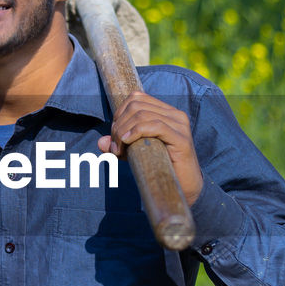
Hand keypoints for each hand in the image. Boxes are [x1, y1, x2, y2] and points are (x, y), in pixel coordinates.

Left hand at [98, 91, 203, 205]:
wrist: (184, 187)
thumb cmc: (160, 167)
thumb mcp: (135, 153)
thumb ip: (119, 145)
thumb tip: (100, 142)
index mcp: (165, 112)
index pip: (136, 98)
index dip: (120, 113)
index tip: (115, 136)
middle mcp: (175, 114)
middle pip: (136, 105)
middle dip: (119, 125)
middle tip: (115, 147)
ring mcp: (179, 125)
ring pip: (142, 115)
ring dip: (124, 132)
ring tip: (119, 151)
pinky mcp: (181, 138)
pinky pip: (155, 126)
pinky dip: (136, 132)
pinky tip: (128, 142)